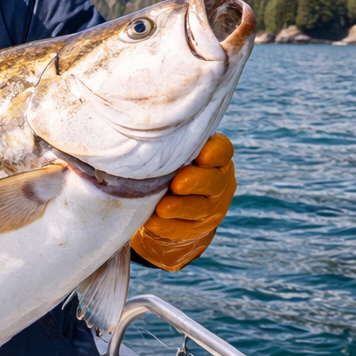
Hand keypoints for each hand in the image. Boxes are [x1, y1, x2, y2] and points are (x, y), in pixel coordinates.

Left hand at [131, 132, 235, 271]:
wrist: (172, 208)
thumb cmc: (167, 167)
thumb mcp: (172, 152)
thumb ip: (166, 142)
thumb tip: (133, 126)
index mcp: (215, 157)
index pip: (222, 150)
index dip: (214, 153)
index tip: (201, 155)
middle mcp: (218, 181)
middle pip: (214, 182)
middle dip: (196, 182)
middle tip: (177, 183)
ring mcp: (211, 207)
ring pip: (200, 208)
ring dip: (180, 208)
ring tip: (162, 207)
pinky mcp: (197, 229)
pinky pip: (184, 229)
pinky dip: (167, 227)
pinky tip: (152, 222)